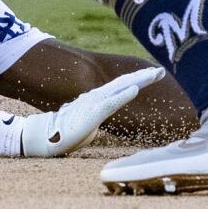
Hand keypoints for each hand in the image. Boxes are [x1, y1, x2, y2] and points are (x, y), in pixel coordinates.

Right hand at [20, 67, 162, 156]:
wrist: (45, 137)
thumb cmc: (64, 133)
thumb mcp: (85, 125)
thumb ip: (94, 120)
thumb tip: (97, 122)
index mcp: (96, 99)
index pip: (121, 87)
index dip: (137, 80)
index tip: (154, 74)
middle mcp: (96, 97)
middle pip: (124, 83)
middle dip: (143, 77)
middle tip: (161, 71)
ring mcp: (94, 103)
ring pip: (120, 88)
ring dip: (138, 81)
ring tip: (153, 75)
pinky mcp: (92, 113)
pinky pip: (111, 103)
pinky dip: (124, 95)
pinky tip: (135, 89)